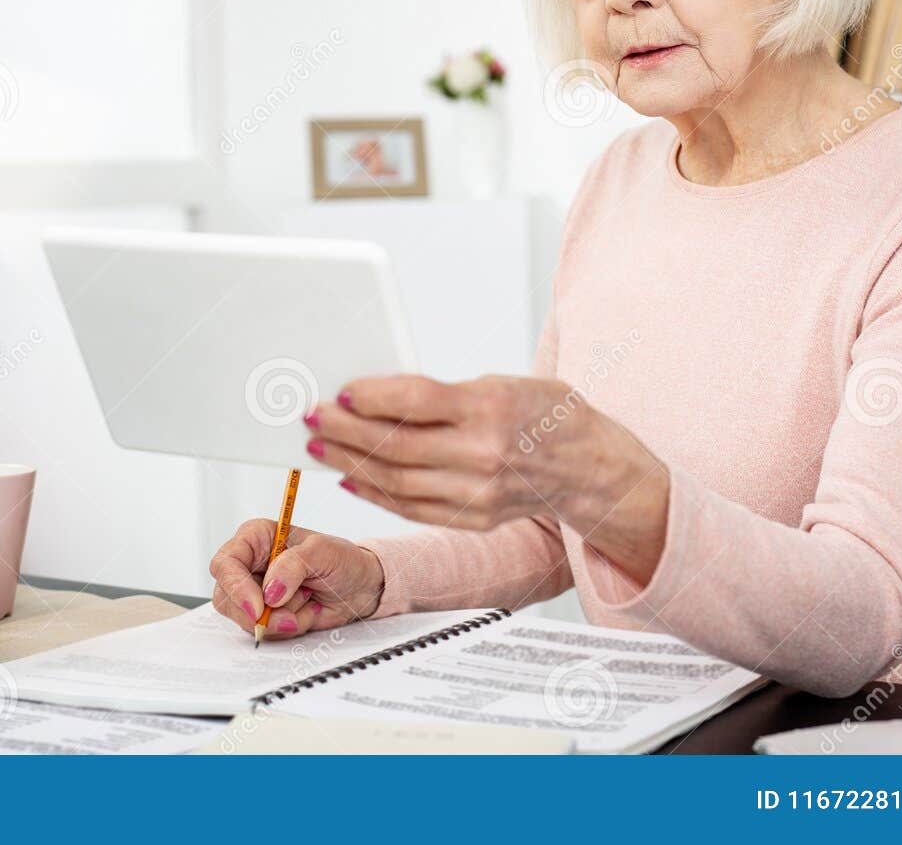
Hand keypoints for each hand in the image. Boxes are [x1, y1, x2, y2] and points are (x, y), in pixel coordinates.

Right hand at [207, 518, 385, 640]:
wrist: (360, 586)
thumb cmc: (342, 560)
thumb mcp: (322, 552)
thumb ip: (293, 565)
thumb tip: (270, 591)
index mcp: (256, 538)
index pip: (226, 563)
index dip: (236, 587)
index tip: (258, 606)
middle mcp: (250, 565)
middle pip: (226, 597)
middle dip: (259, 613)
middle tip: (290, 617)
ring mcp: (256, 592)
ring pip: (244, 618)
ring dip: (280, 620)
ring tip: (308, 602)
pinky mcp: (266, 614)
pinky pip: (263, 631)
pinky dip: (288, 627)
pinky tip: (307, 612)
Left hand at [304, 375, 669, 582]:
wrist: (589, 466)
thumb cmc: (543, 412)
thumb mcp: (501, 383)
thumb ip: (443, 394)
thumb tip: (376, 396)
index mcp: (492, 407)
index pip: (416, 400)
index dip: (369, 397)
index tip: (338, 393)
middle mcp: (484, 454)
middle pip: (398, 445)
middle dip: (346, 432)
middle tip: (312, 418)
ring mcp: (479, 493)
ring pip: (398, 481)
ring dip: (352, 464)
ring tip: (320, 447)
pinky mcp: (475, 518)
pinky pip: (413, 508)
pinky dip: (376, 494)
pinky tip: (351, 478)